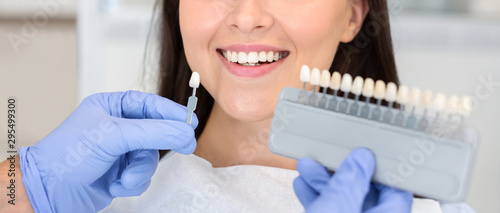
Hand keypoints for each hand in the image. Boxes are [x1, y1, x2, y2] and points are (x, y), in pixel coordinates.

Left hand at [19, 91, 197, 212]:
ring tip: (124, 178)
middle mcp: (117, 127)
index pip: (150, 105)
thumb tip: (185, 131)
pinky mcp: (120, 172)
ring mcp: (119, 151)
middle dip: (160, 145)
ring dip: (140, 170)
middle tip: (185, 146)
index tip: (191, 122)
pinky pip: (142, 176)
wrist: (49, 191)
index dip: (172, 112)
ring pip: (150, 157)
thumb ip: (154, 132)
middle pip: (155, 132)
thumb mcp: (114, 136)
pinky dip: (132, 182)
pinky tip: (115, 185)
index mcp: (112, 107)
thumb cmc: (68, 155)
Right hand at [293, 148, 412, 212]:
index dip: (381, 166)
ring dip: (323, 182)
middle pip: (365, 192)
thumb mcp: (338, 208)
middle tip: (329, 154)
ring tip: (306, 166)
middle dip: (342, 171)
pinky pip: (329, 210)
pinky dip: (316, 198)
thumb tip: (361, 158)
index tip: (367, 149)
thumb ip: (351, 182)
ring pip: (344, 201)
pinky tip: (302, 185)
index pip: (396, 188)